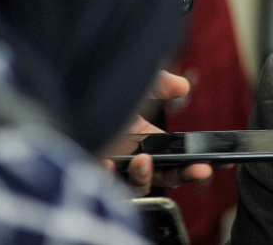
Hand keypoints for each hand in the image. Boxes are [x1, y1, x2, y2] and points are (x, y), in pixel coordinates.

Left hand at [102, 70, 212, 195]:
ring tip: (143, 160)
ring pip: (139, 186)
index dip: (196, 160)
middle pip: (166, 175)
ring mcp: (110, 168)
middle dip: (187, 173)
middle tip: (202, 170)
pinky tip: (110, 164)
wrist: (54, 96)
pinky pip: (107, 191)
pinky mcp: (90, 177)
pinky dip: (112, 181)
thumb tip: (184, 87)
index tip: (217, 162)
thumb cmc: (94, 89)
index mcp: (142, 136)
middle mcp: (129, 154)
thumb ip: (160, 83)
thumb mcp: (134, 82)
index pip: (176, 154)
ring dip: (147, 176)